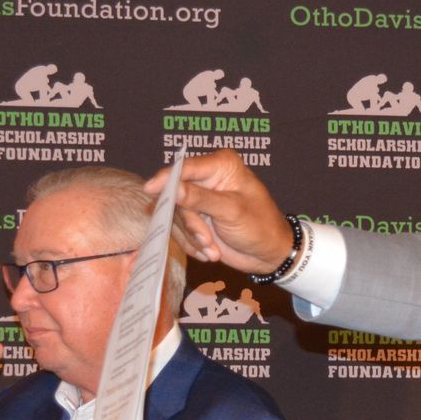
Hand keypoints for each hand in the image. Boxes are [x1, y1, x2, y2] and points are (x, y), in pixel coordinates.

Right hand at [149, 151, 295, 275]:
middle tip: (206, 239)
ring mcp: (198, 199)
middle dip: (190, 223)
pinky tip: (211, 252)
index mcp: (221, 165)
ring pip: (174, 216)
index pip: (185, 167)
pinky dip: (192, 245)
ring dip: (193, 237)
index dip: (166, 178)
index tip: (151, 189)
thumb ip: (200, 199)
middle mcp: (206, 178)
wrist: (269, 254)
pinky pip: (178, 231)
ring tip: (213, 249)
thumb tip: (172, 188)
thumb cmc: (260, 227)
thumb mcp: (232, 211)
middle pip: (175, 195)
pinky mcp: (195, 219)